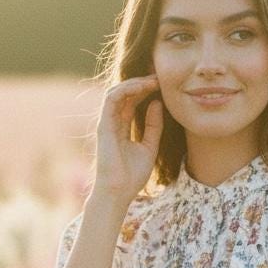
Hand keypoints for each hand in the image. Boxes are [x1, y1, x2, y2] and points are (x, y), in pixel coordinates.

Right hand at [92, 73, 163, 206]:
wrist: (119, 192)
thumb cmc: (132, 175)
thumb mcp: (150, 147)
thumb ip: (153, 126)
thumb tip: (158, 103)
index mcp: (122, 127)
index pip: (133, 101)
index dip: (146, 90)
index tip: (164, 85)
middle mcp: (113, 122)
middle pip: (126, 94)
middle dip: (142, 82)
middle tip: (160, 76)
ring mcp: (107, 122)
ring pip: (118, 92)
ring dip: (135, 83)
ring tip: (153, 80)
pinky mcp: (103, 124)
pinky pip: (112, 99)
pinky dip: (126, 89)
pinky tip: (142, 86)